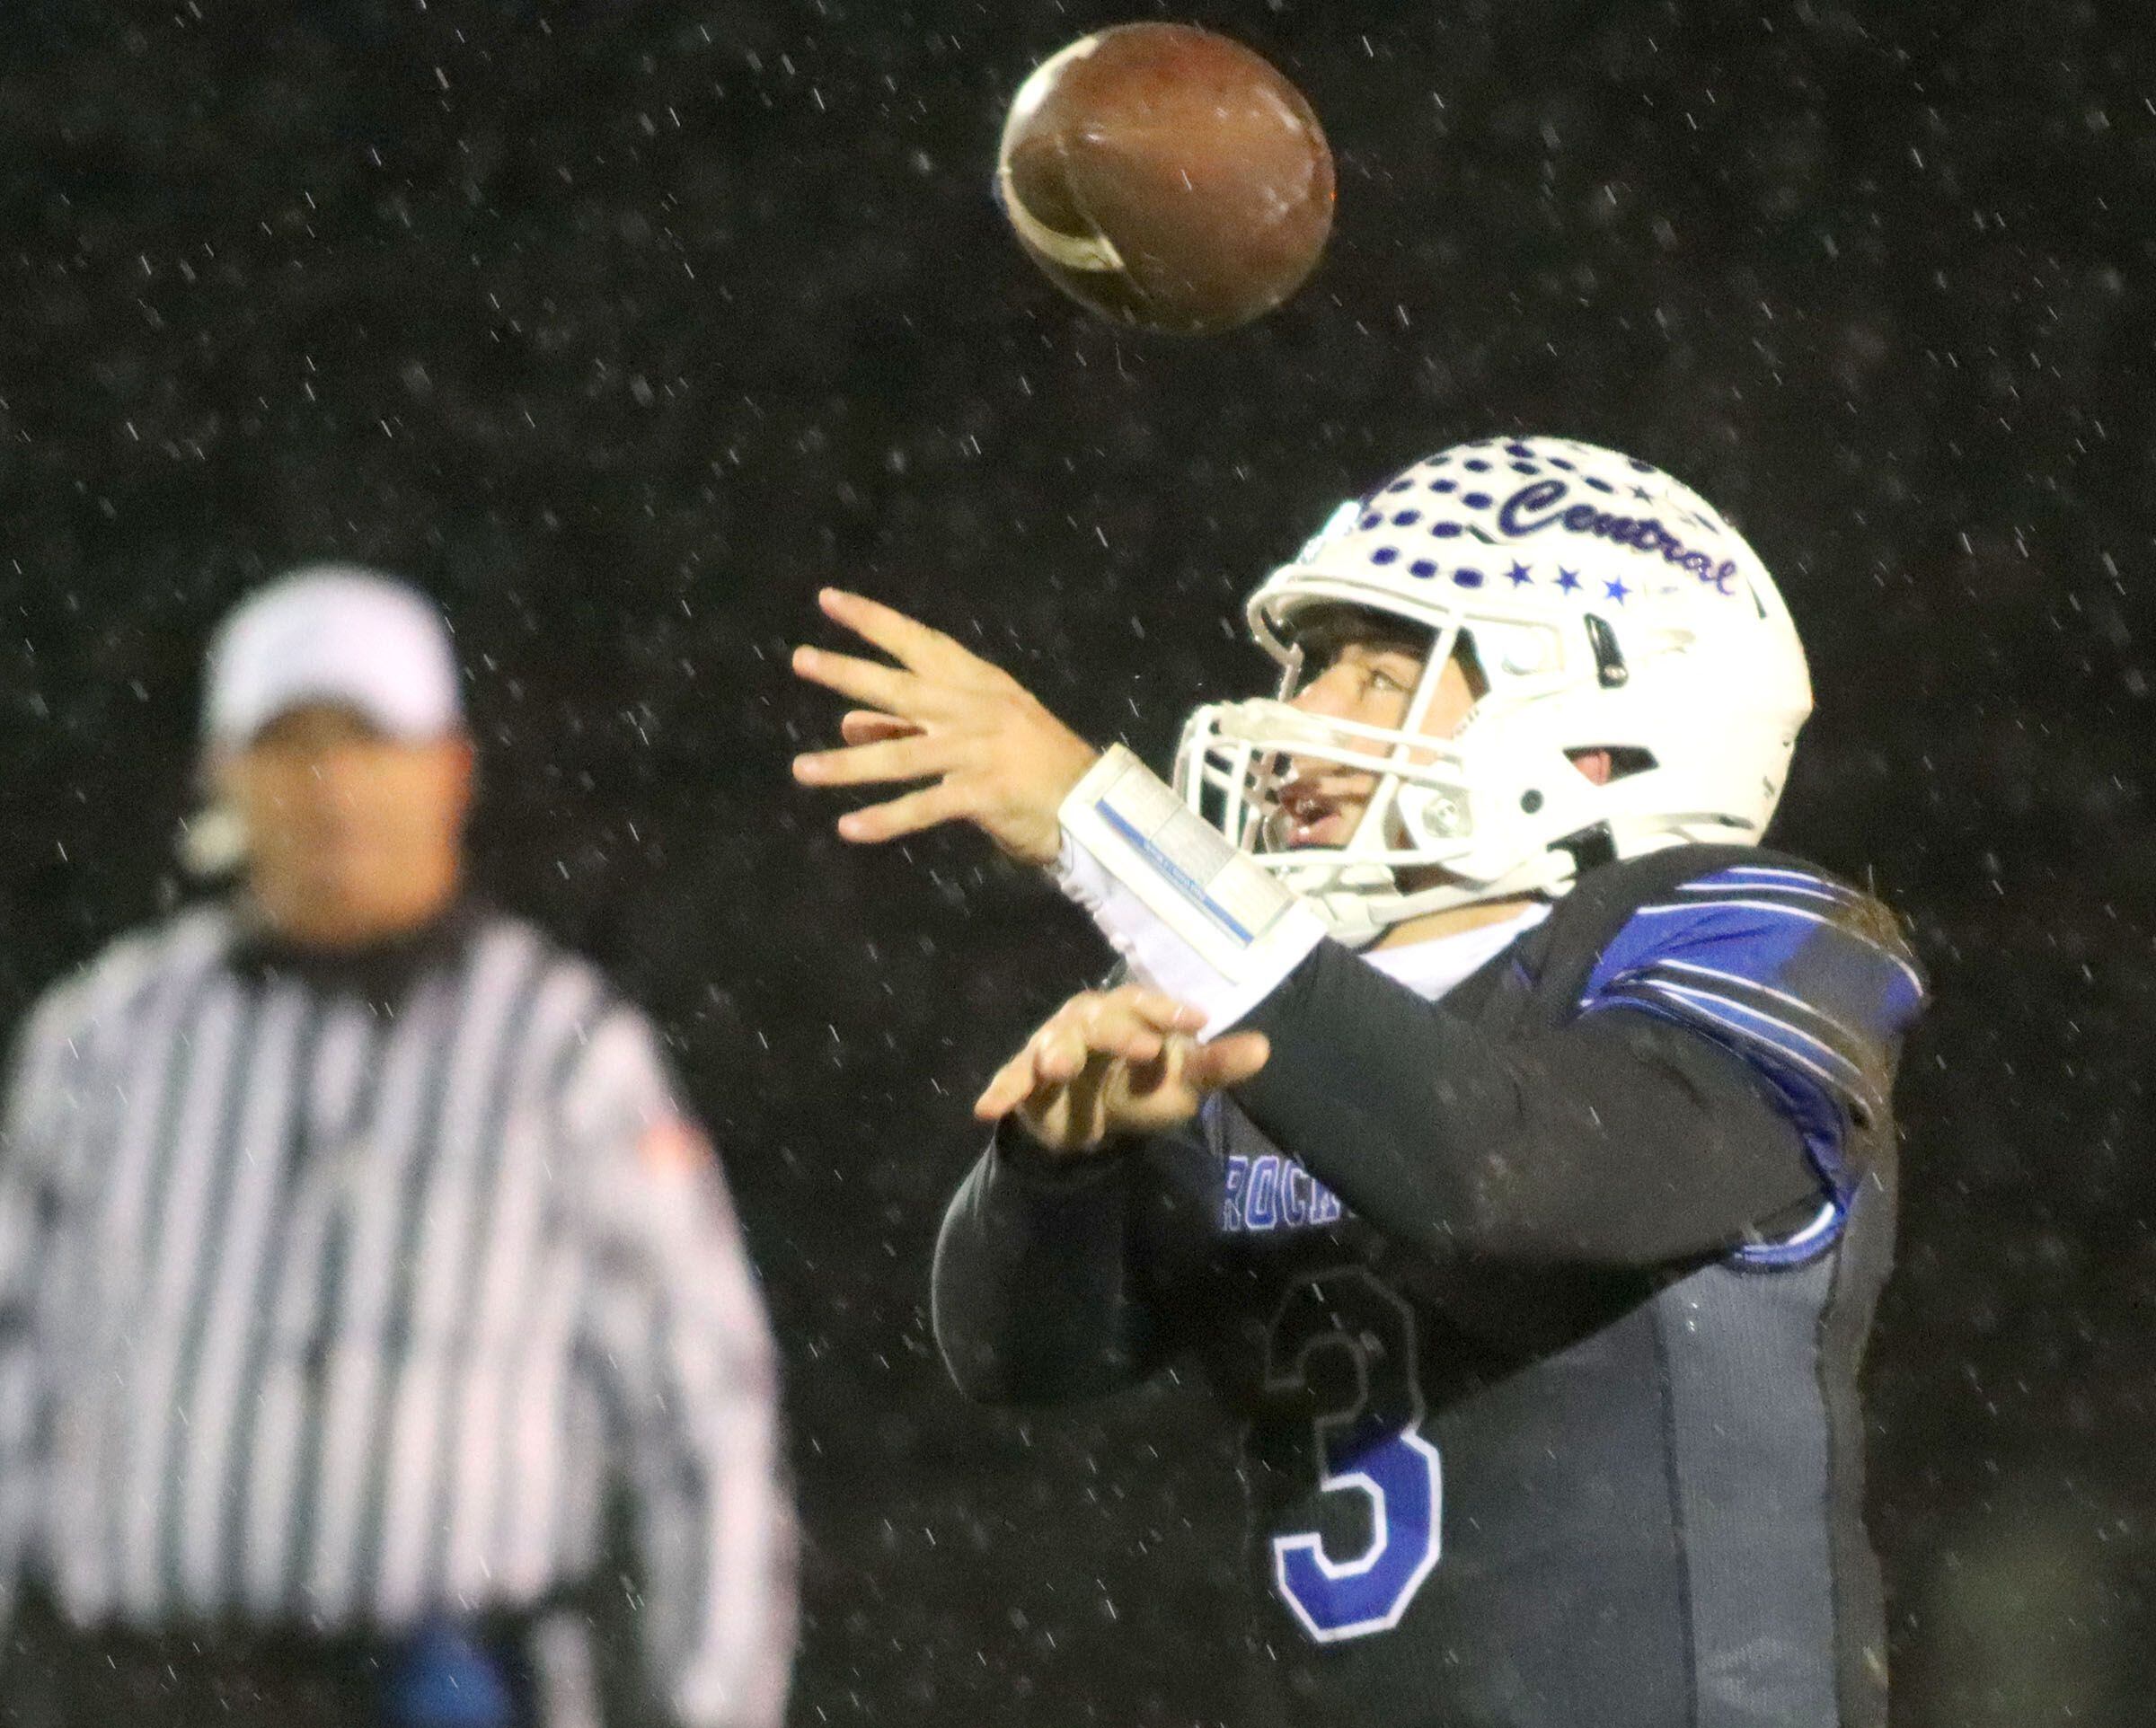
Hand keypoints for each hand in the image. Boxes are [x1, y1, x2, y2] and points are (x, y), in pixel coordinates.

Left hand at [792, 589, 1100, 866]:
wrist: (1095, 807)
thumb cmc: (1032, 768)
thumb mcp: (974, 734)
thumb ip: (912, 727)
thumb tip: (849, 722)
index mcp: (979, 685)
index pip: (921, 643)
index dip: (876, 621)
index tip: (830, 600)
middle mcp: (978, 710)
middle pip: (903, 689)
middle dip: (850, 674)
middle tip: (801, 660)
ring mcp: (982, 750)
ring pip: (904, 755)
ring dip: (849, 764)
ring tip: (801, 769)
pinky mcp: (986, 793)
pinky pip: (926, 806)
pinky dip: (887, 819)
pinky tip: (850, 827)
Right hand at [973, 984, 1271, 1153]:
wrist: (1095, 1118)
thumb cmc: (1142, 1085)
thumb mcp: (1183, 1082)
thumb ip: (1216, 1065)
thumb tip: (1264, 1048)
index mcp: (1128, 1012)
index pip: (1147, 1003)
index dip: (1169, 1011)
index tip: (1197, 1023)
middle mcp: (1087, 1020)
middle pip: (1099, 1018)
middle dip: (1118, 1031)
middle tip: (1141, 1049)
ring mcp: (1052, 1046)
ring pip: (1053, 1042)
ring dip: (1055, 1052)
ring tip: (1056, 1068)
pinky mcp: (1026, 1078)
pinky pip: (1012, 1080)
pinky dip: (1001, 1091)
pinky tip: (987, 1109)